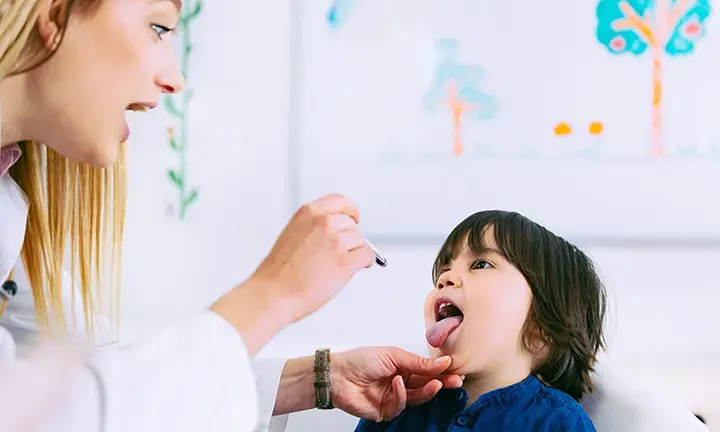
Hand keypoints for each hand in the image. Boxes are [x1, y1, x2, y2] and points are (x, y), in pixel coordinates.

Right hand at [250, 194, 375, 321]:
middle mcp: (323, 223)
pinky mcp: (344, 262)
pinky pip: (366, 256)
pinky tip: (353, 268)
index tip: (354, 218)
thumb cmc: (279, 271)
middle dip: (349, 238)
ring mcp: (335, 241)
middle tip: (340, 252)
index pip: (341, 201)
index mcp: (308, 212)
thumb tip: (339, 231)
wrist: (275, 293)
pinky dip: (364, 263)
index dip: (350, 211)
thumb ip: (315, 227)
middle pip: (352, 224)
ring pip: (360, 240)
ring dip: (355, 252)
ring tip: (338, 265)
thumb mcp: (293, 234)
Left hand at [329, 347, 463, 421]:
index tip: (456, 369)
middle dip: (441, 383)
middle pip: (426, 385)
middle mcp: (400, 382)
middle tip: (456, 381)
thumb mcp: (393, 355)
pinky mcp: (385, 411)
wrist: (337, 375)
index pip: (427, 370)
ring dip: (427, 390)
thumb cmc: (360, 360)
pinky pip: (401, 406)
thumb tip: (443, 363)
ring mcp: (393, 397)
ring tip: (435, 383)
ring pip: (417, 397)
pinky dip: (401, 394)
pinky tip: (398, 383)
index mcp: (402, 366)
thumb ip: (418, 363)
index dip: (441, 371)